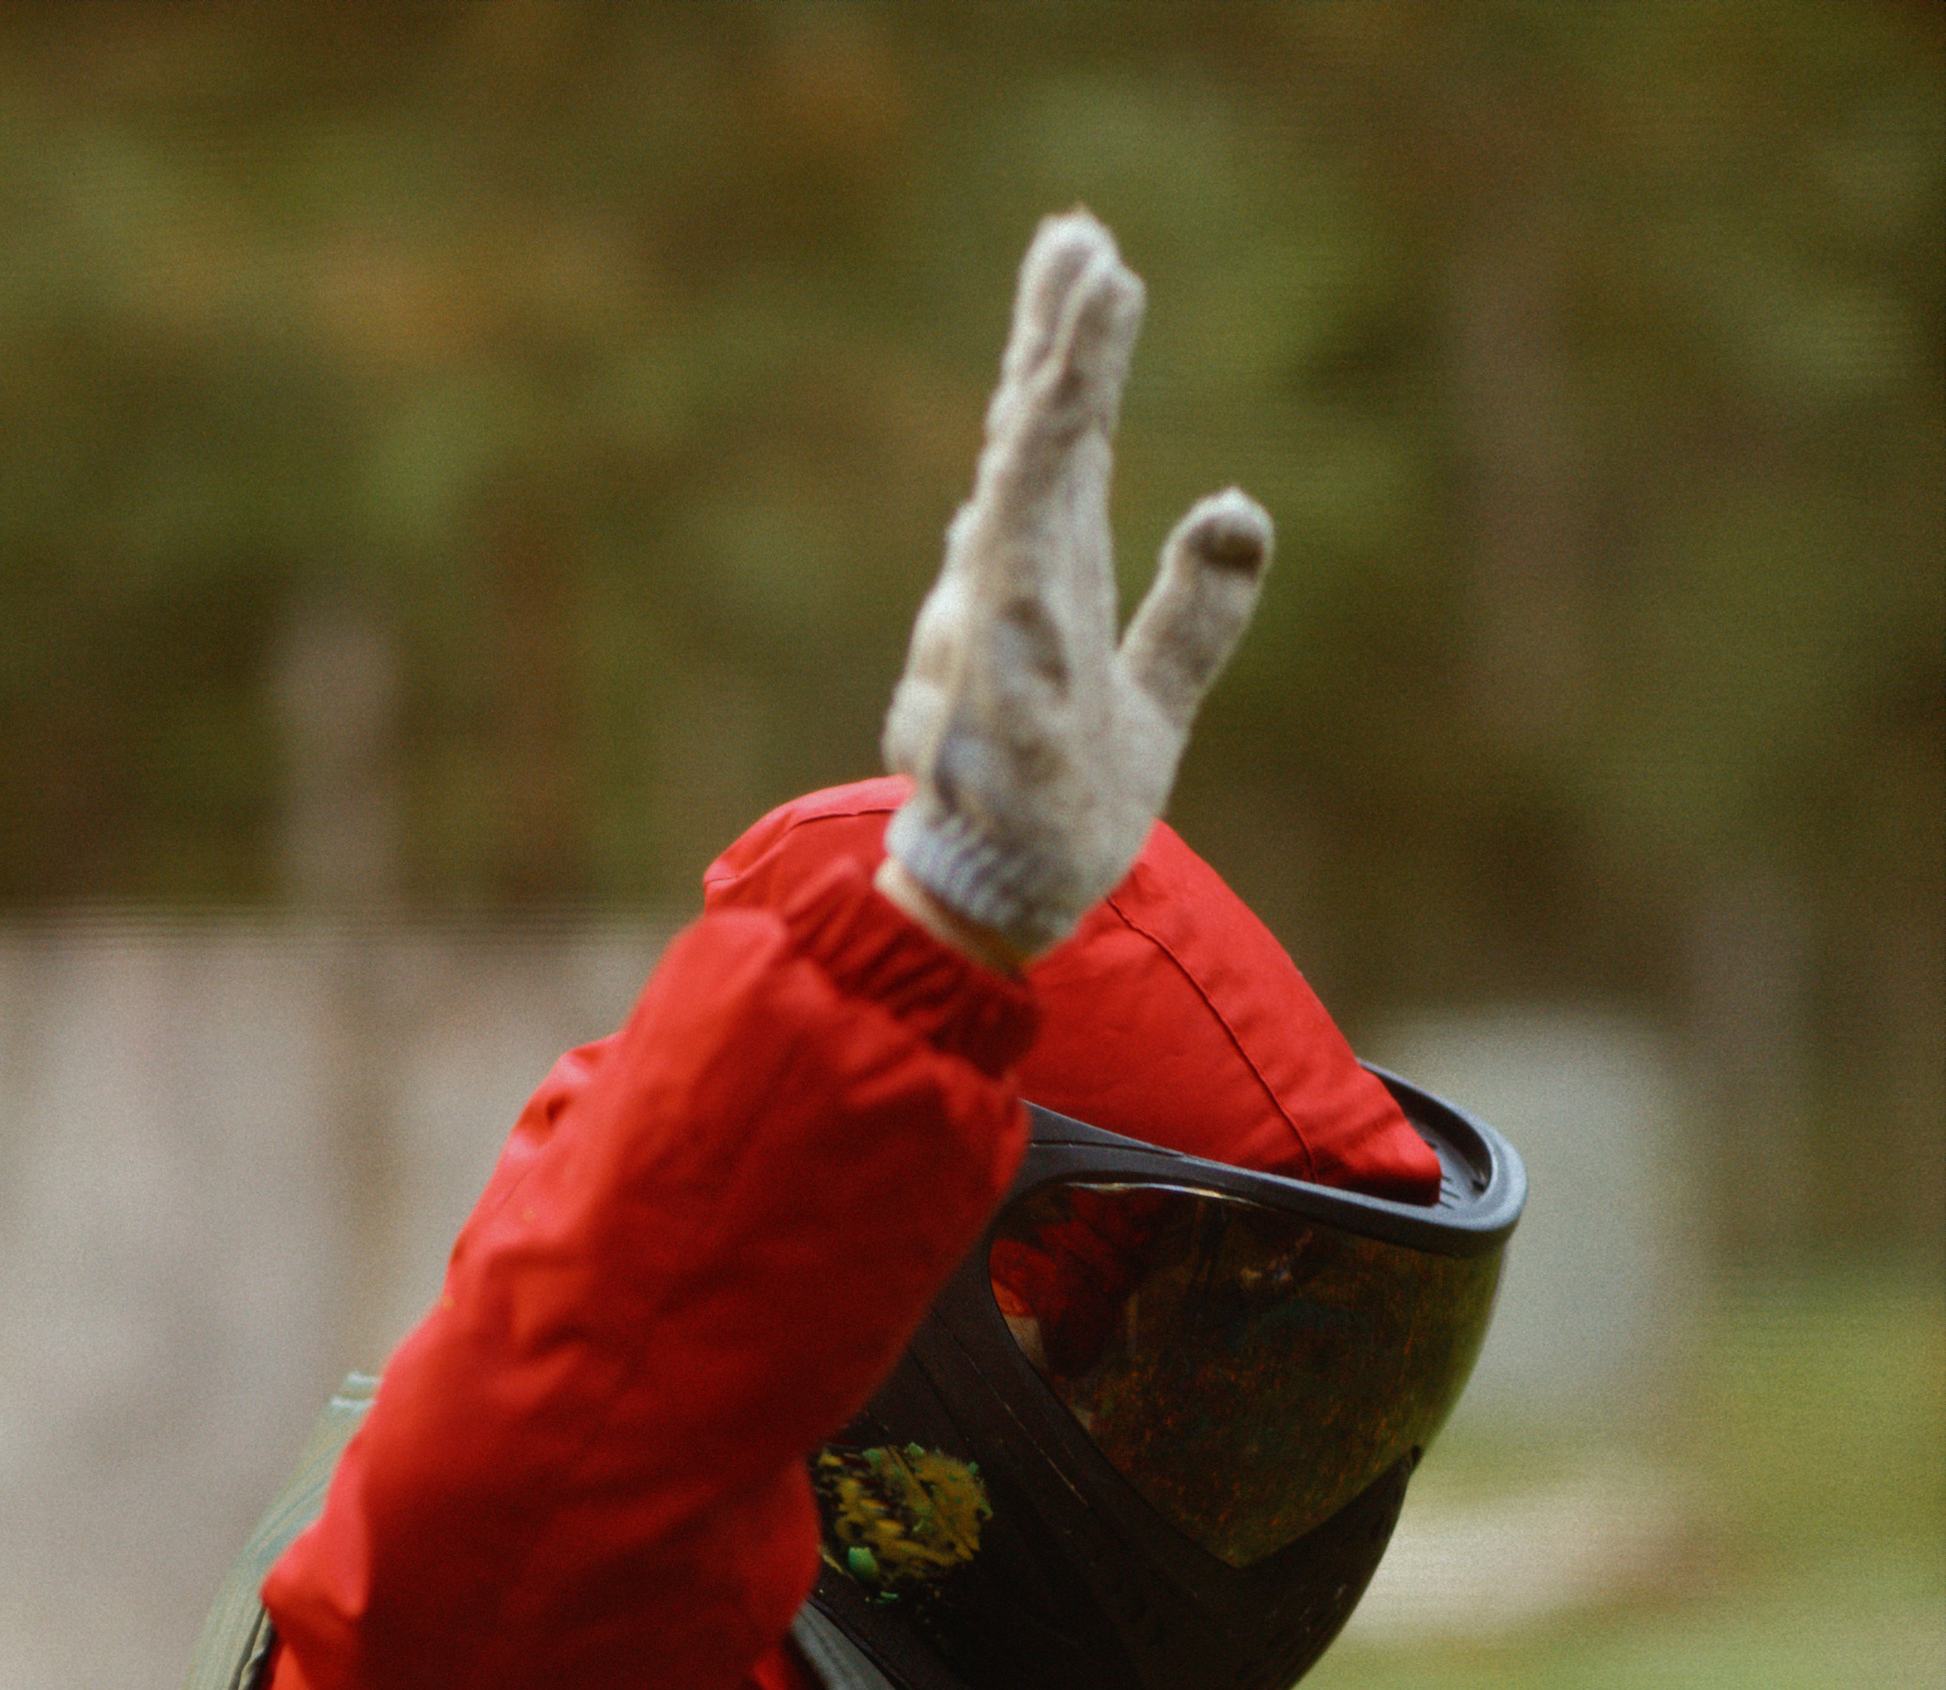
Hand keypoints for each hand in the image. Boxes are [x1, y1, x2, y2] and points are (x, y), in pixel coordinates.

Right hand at [883, 213, 1272, 961]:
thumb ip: (1199, 608)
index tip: (1098, 265)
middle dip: (1055, 333)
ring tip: (1088, 282)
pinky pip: (1011, 553)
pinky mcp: (996, 667)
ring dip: (1056, 375)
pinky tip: (1051, 412)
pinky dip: (1030, 478)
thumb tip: (1240, 503)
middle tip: (1078, 233)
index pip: (1065, 450)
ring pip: (1024, 472)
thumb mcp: (1158, 700)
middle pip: (1034, 434)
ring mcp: (996, 621)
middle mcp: (1013, 584)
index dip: (1078, 358)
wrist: (1007, 907)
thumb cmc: (1060, 810)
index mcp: (1052, 582)